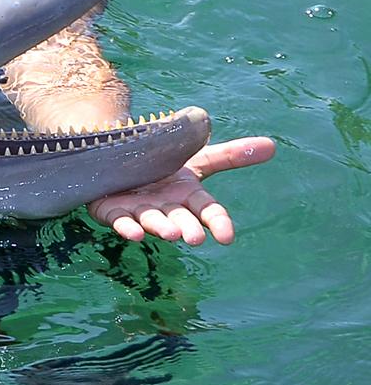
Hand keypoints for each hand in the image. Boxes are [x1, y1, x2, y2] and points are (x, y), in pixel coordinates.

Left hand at [87, 136, 276, 244]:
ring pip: (151, 221)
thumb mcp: (196, 156)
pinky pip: (119, 221)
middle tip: (194, 238)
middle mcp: (166, 207)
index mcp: (188, 196)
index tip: (227, 236)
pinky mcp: (113, 211)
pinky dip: (126, 227)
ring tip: (170, 234)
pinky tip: (132, 234)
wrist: (121, 156)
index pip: (208, 211)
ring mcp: (139, 210)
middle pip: (180, 220)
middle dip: (187, 228)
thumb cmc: (161, 163)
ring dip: (160, 228)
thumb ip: (229, 155)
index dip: (218, 223)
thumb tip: (272, 146)